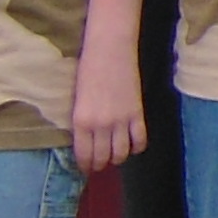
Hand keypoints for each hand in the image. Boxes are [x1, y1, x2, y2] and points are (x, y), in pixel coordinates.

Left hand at [68, 57, 148, 175]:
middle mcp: (100, 124)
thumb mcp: (77, 99)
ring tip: (115, 157)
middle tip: (100, 166)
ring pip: (121, 153)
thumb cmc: (88, 69)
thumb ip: (82, 121)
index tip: (86, 168)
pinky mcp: (137, 113)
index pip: (84, 154)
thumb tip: (87, 139)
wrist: (109, 49)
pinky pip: (140, 140)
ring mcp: (121, 120)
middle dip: (100, 165)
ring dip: (118, 158)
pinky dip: (137, 147)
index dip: (85, 165)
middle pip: (103, 157)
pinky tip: (133, 145)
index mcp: (80, 121)